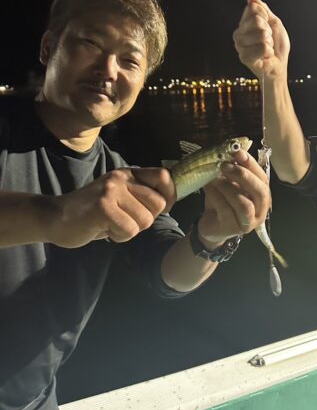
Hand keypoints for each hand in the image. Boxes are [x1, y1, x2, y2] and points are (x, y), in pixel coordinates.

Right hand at [48, 167, 175, 247]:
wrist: (54, 217)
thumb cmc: (91, 213)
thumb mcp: (119, 197)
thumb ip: (140, 196)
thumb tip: (169, 203)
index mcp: (128, 173)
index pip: (164, 176)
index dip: (169, 196)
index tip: (157, 210)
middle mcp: (122, 177)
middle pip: (159, 204)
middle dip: (146, 220)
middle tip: (125, 222)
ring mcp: (112, 190)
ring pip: (145, 220)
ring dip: (130, 230)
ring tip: (111, 225)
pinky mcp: (103, 206)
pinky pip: (130, 230)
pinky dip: (119, 236)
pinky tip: (104, 230)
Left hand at [197, 149, 270, 247]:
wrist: (211, 226)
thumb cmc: (223, 202)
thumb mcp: (229, 185)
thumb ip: (233, 172)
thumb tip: (231, 152)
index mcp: (262, 197)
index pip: (263, 179)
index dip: (251, 165)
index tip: (238, 152)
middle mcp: (260, 211)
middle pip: (260, 192)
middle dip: (244, 176)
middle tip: (225, 165)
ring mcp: (248, 222)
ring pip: (244, 204)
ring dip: (228, 187)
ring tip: (215, 178)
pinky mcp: (232, 228)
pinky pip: (226, 209)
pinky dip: (216, 195)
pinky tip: (207, 187)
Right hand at [233, 0, 289, 82]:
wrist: (279, 66)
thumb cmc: (276, 47)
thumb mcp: (273, 23)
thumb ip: (263, 10)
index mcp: (244, 24)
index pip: (253, 8)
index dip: (265, 16)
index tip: (268, 26)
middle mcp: (238, 34)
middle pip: (257, 20)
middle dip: (268, 31)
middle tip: (268, 40)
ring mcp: (240, 46)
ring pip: (261, 34)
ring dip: (269, 42)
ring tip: (267, 49)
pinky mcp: (244, 57)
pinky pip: (262, 47)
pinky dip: (269, 52)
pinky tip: (266, 56)